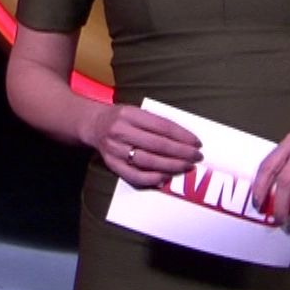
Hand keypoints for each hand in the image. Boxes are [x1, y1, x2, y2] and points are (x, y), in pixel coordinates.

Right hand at [81, 104, 201, 186]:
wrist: (93, 125)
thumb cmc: (121, 118)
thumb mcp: (136, 111)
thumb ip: (157, 123)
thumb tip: (185, 140)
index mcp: (129, 114)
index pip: (162, 126)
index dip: (182, 136)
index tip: (197, 143)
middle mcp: (120, 131)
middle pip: (157, 145)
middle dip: (181, 153)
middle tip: (196, 157)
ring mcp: (115, 149)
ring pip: (148, 161)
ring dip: (171, 166)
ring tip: (186, 167)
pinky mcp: (112, 164)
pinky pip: (135, 176)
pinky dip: (153, 178)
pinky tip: (166, 177)